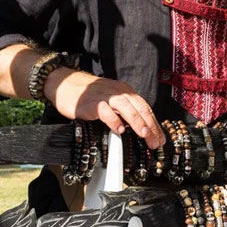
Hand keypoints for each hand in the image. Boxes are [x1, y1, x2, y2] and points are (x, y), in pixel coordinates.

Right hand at [44, 68, 165, 148]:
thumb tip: (141, 130)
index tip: (160, 138)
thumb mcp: (112, 100)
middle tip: (155, 141)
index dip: (154, 124)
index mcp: (126, 92)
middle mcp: (119, 92)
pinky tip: (119, 130)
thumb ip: (125, 111)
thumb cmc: (91, 96)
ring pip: (126, 108)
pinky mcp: (92, 103)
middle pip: (139, 108)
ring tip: (143, 134)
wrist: (67, 84)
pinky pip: (105, 111)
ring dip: (137, 121)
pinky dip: (113, 120)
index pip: (145, 108)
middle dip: (150, 126)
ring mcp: (105, 97)